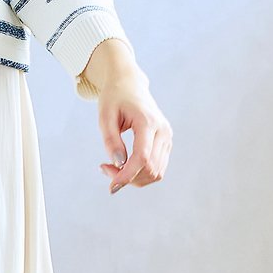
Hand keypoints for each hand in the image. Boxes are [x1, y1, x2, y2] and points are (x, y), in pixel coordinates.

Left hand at [82, 39, 171, 194]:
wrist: (129, 85)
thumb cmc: (114, 99)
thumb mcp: (105, 117)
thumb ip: (111, 141)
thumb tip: (119, 164)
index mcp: (149, 122)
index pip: (143, 158)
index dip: (127, 176)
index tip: (111, 187)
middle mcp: (163, 131)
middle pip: (150, 169)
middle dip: (127, 177)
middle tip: (105, 168)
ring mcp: (167, 138)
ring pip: (155, 173)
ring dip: (133, 178)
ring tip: (113, 166)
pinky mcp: (166, 144)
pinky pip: (156, 169)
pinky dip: (139, 174)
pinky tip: (124, 165)